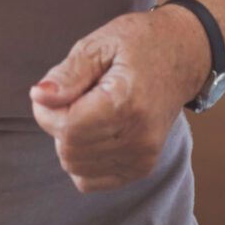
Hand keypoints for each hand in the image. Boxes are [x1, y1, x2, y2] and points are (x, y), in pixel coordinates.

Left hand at [29, 7, 209, 192]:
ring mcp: (143, 156)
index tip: (56, 89)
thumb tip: (38, 96)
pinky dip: (82, 159)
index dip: (47, 109)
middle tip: (75, 95)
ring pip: (75, 166)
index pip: (66, 127)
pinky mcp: (142, 167)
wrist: (186, 55)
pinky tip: (95, 131)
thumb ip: (68, 73)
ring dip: (70, 140)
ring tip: (90, 110)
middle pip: (68, 149)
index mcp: (126, 102)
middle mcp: (139, 136)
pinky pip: (89, 180)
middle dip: (58, 123)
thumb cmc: (140, 43)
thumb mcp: (100, 44)